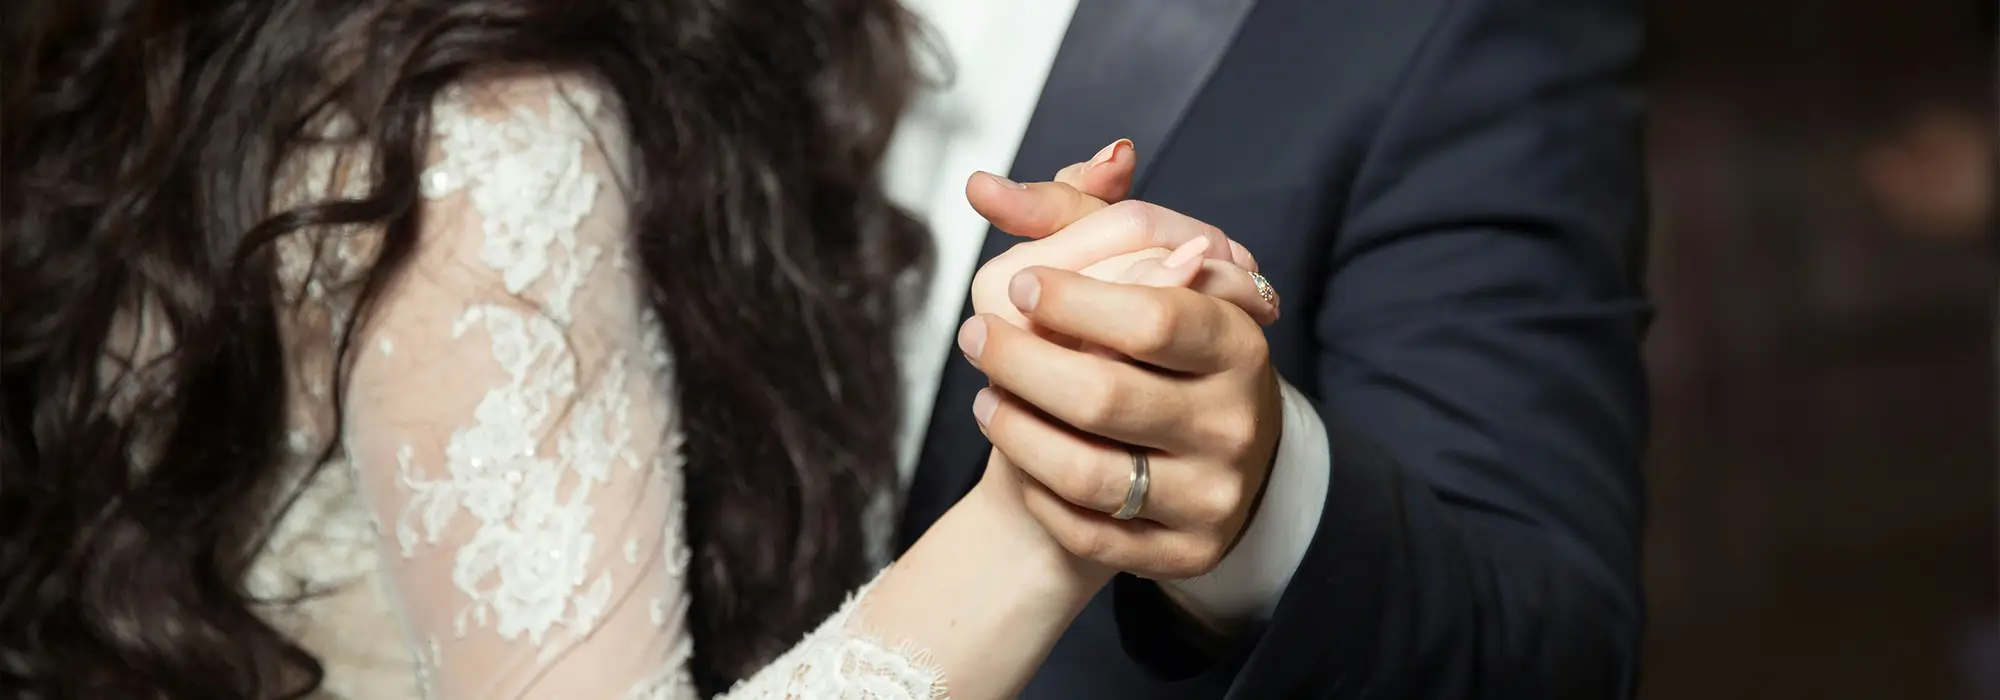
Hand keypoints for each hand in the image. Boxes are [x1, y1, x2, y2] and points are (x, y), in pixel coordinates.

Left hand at [960, 144, 1284, 580]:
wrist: (1193, 455)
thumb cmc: (1154, 345)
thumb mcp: (1133, 268)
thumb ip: (1069, 217)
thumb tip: (982, 186)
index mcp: (1237, 340)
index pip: (1155, 318)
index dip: (1074, 300)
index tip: (1021, 282)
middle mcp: (1236, 421)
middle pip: (1105, 395)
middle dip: (1020, 362)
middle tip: (974, 336)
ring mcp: (1213, 494)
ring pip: (1087, 473)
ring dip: (1014, 430)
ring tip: (984, 397)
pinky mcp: (1184, 553)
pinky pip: (1089, 532)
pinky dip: (1038, 491)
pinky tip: (1018, 452)